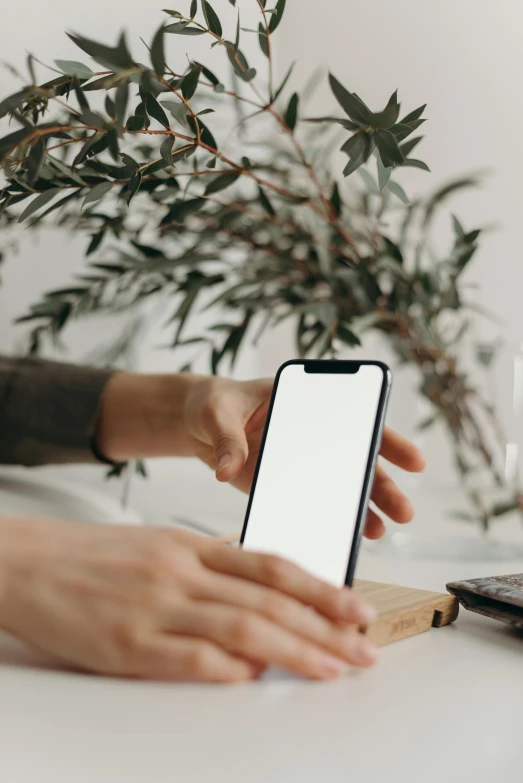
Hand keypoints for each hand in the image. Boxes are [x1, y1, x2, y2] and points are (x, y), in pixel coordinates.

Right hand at [0, 518, 378, 681]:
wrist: (31, 564)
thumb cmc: (98, 557)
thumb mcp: (162, 546)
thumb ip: (212, 566)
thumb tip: (262, 597)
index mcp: (191, 546)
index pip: (271, 565)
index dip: (321, 588)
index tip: (357, 608)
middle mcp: (181, 572)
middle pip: (268, 599)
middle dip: (325, 626)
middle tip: (364, 648)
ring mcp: (155, 607)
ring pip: (243, 627)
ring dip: (296, 650)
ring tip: (334, 668)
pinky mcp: (127, 645)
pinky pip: (190, 659)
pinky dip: (230, 670)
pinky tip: (258, 679)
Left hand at [184, 377, 424, 539]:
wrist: (195, 423)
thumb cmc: (213, 405)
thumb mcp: (217, 412)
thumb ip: (226, 438)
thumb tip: (228, 469)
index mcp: (307, 402)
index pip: (357, 418)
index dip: (388, 439)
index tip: (413, 462)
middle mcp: (313, 433)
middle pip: (356, 459)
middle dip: (383, 485)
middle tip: (404, 511)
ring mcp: (302, 460)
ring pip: (341, 485)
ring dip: (363, 507)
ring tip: (377, 530)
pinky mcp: (284, 484)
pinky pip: (312, 502)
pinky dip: (328, 519)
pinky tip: (343, 537)